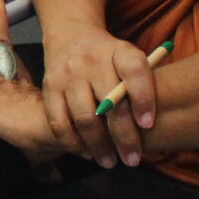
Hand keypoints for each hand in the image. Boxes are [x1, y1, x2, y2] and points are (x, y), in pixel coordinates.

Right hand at [39, 23, 158, 170]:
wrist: (70, 36)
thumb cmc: (109, 57)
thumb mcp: (128, 58)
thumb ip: (140, 84)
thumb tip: (148, 127)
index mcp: (119, 51)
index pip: (134, 71)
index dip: (143, 98)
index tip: (148, 124)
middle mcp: (92, 61)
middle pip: (110, 103)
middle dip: (123, 137)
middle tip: (132, 159)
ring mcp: (68, 74)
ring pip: (84, 117)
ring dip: (98, 145)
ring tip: (109, 162)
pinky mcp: (49, 87)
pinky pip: (59, 122)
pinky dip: (72, 142)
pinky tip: (86, 153)